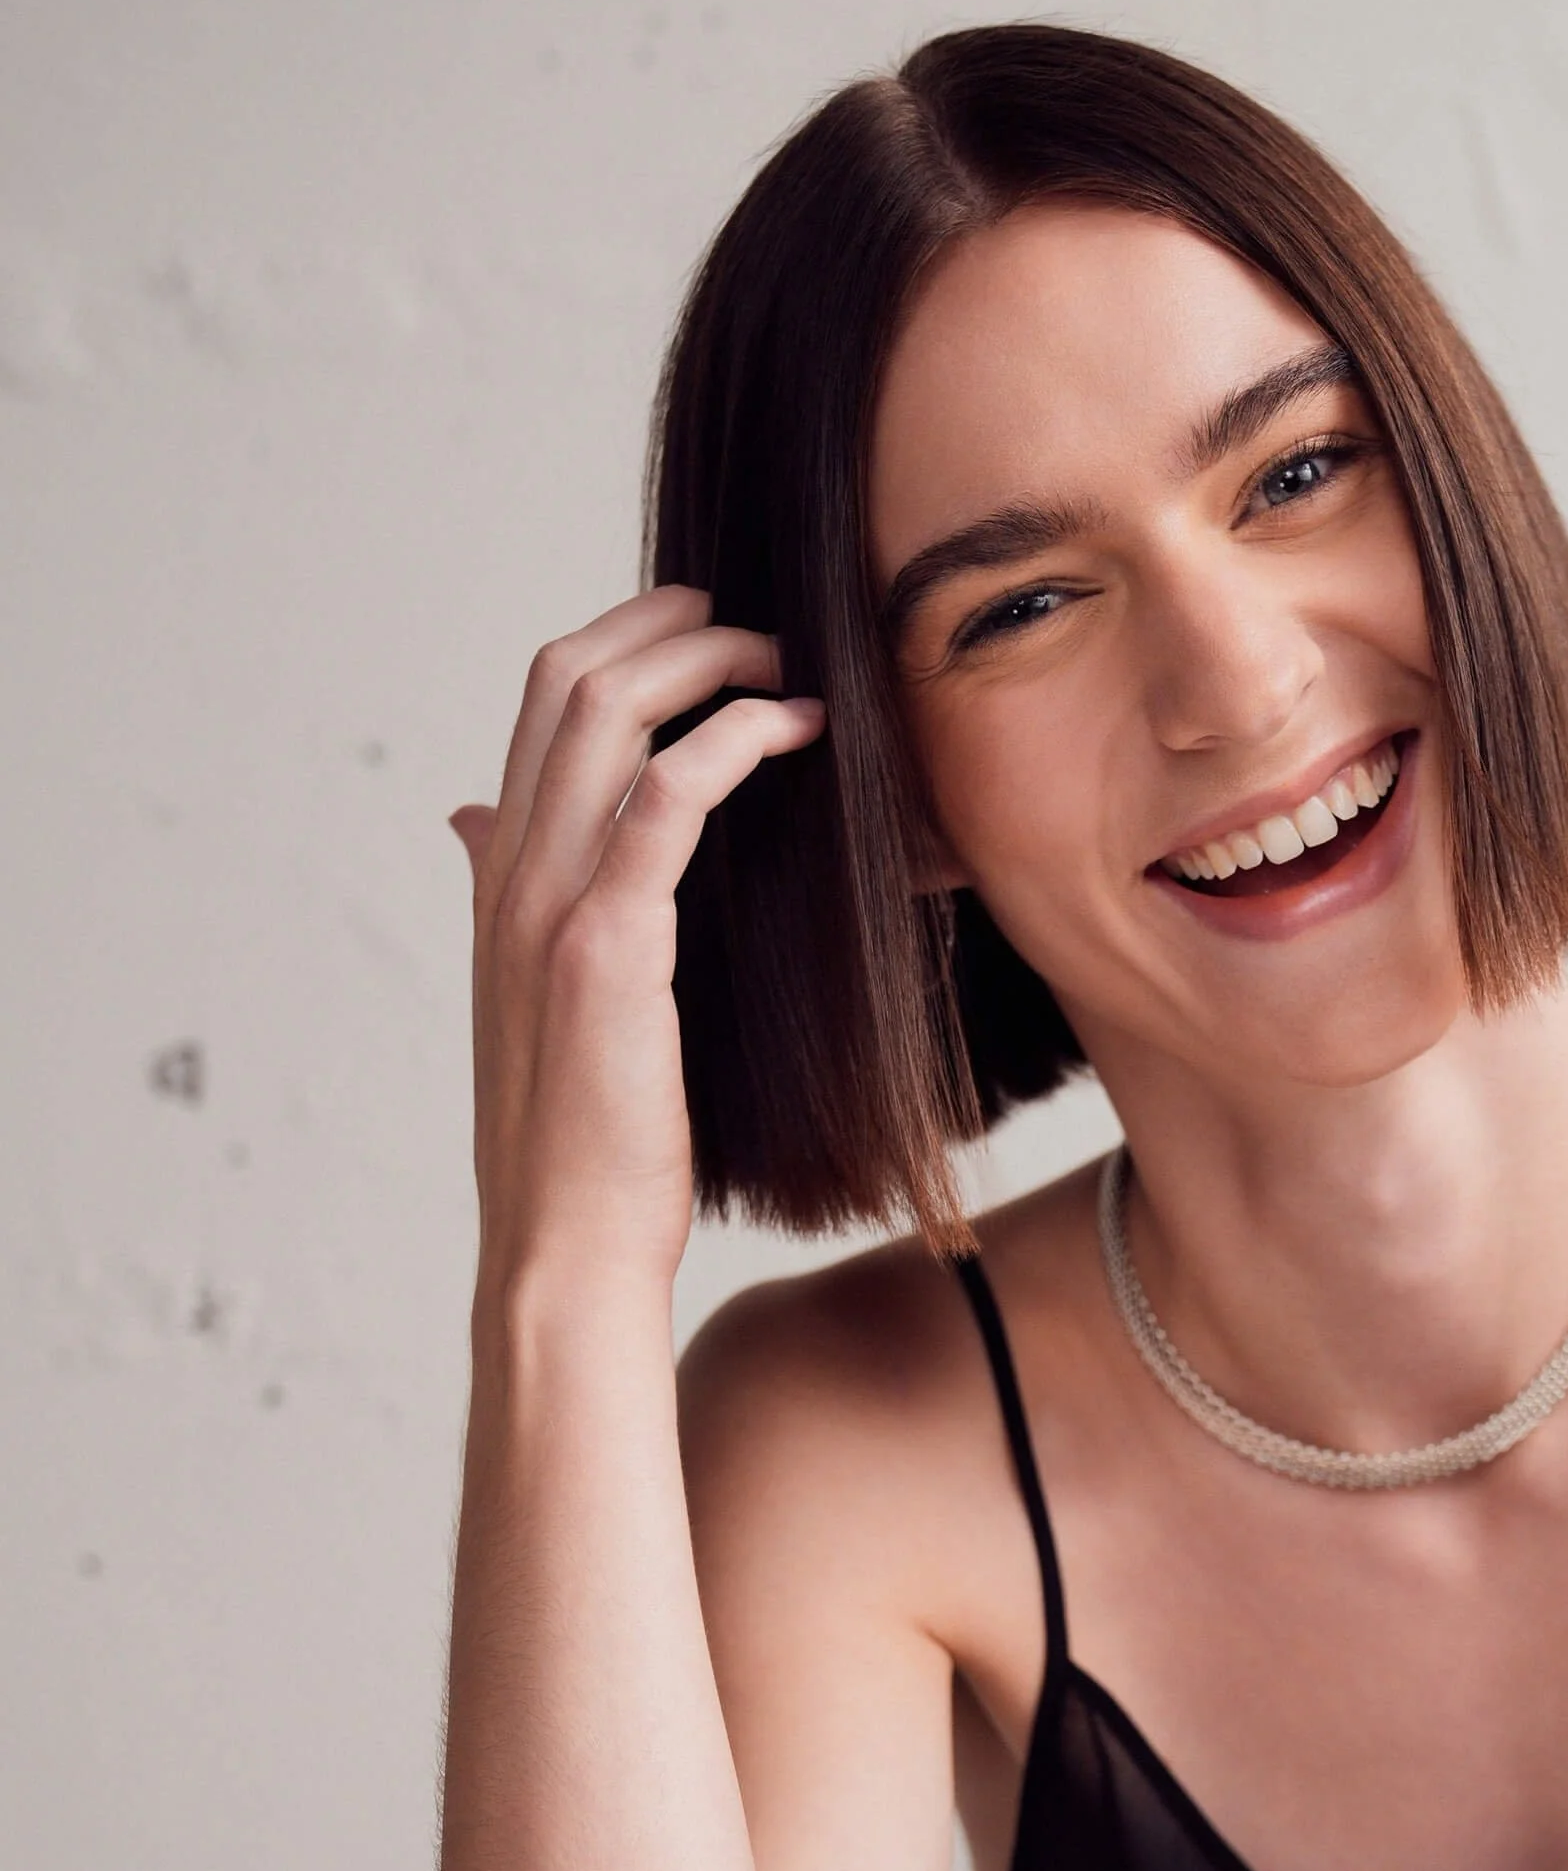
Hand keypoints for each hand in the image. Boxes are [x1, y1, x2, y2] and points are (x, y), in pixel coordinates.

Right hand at [455, 585, 825, 1300]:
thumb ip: (511, 902)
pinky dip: (733, 738)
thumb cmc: (581, 1145)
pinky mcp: (606, 944)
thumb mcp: (535, 1004)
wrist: (566, 1246)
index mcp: (497, 882)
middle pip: (568, 680)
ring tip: (785, 662)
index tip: (703, 635)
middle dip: (666, 626)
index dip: (620, 644)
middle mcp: (509, 875)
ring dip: (705, 661)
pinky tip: (793, 729)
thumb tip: (471, 824)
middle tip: (754, 624)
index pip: (541, 708)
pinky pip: (668, 796)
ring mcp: (548, 904)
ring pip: (608, 713)